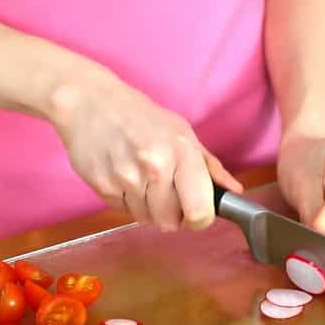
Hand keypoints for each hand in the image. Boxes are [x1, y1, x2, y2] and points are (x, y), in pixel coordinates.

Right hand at [48, 73, 242, 231]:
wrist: (90, 102)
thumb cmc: (141, 117)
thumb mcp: (183, 132)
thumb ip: (210, 166)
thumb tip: (233, 191)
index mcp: (182, 153)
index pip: (200, 211)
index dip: (200, 219)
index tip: (197, 214)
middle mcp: (155, 167)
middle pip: (171, 222)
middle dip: (172, 213)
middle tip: (165, 190)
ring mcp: (126, 177)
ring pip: (146, 219)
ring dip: (147, 207)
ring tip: (142, 178)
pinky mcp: (102, 186)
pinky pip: (123, 212)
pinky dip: (126, 201)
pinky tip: (124, 175)